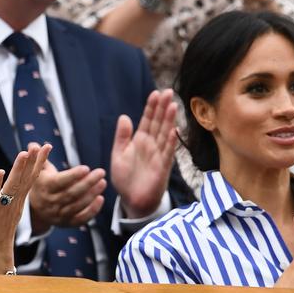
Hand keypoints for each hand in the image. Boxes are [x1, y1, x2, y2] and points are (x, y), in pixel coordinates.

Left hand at [0, 143, 50, 273]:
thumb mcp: (9, 211)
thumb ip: (13, 197)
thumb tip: (14, 184)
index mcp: (18, 201)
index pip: (31, 178)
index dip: (38, 162)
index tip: (46, 147)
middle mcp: (15, 202)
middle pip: (27, 178)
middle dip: (35, 161)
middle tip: (43, 146)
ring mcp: (5, 207)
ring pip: (14, 184)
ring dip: (19, 168)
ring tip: (25, 152)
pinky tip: (1, 172)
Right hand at [29, 156, 105, 233]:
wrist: (35, 209)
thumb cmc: (40, 184)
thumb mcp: (37, 170)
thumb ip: (38, 158)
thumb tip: (34, 145)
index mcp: (44, 187)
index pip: (60, 182)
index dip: (73, 176)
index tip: (86, 168)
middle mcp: (51, 203)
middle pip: (71, 194)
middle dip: (88, 183)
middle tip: (101, 172)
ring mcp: (59, 214)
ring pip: (77, 206)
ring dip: (92, 194)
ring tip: (103, 182)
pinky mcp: (67, 223)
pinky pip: (81, 219)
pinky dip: (92, 210)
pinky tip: (101, 199)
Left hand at [111, 89, 176, 218]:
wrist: (132, 201)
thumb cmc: (125, 179)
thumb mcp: (118, 155)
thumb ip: (122, 137)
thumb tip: (124, 116)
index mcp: (139, 141)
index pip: (146, 120)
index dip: (151, 107)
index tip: (155, 93)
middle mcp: (151, 145)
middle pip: (158, 123)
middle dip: (163, 108)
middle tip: (168, 92)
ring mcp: (158, 155)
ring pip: (165, 134)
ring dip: (169, 120)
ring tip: (173, 105)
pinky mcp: (162, 167)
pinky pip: (168, 152)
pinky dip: (172, 142)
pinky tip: (175, 130)